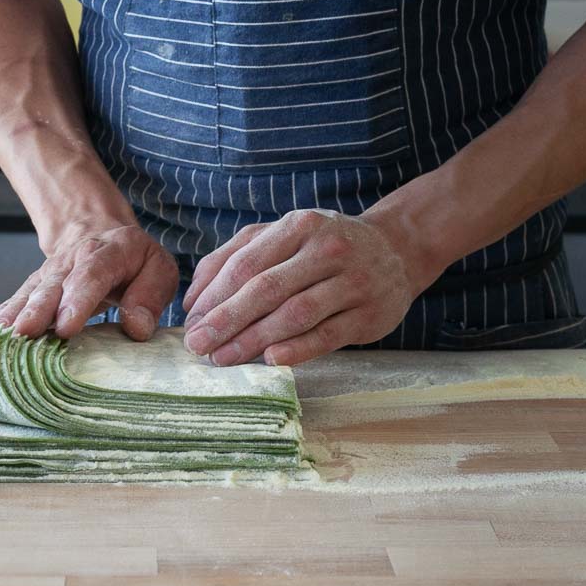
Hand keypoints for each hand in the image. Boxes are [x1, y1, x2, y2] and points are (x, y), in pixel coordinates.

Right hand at [0, 218, 178, 343]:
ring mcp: (51, 271)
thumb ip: (151, 295)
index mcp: (110, 251)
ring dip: (16, 314)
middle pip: (54, 283)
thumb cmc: (135, 262)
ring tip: (2, 336)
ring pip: (32, 291)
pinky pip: (18, 299)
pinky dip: (4, 315)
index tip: (66, 327)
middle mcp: (74, 259)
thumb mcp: (159, 269)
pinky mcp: (37, 285)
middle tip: (26, 332)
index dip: (78, 299)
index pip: (92, 274)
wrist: (102, 235)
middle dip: (39, 309)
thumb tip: (136, 328)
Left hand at [180, 208, 425, 366]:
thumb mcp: (284, 235)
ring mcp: (351, 281)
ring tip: (223, 358)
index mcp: (297, 226)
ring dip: (254, 339)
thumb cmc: (323, 246)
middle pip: (266, 289)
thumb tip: (194, 299)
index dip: (214, 295)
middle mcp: (325, 249)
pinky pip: (327, 334)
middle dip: (226, 320)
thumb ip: (236, 256)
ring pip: (295, 314)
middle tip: (197, 345)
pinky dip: (297, 349)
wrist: (395, 250)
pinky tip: (271, 359)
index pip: (246, 263)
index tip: (190, 322)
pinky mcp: (369, 314)